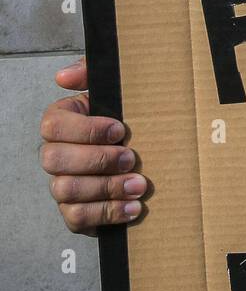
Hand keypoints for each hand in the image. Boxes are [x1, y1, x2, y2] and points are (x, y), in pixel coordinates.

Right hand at [39, 55, 148, 235]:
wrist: (146, 153)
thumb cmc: (126, 117)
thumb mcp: (114, 88)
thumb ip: (91, 73)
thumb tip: (64, 76)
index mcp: (61, 122)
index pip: (54, 125)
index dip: (87, 129)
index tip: (120, 130)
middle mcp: (55, 155)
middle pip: (56, 160)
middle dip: (98, 160)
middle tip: (132, 157)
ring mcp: (61, 185)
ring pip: (66, 190)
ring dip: (107, 188)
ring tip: (140, 185)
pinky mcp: (74, 212)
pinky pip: (77, 217)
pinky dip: (108, 213)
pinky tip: (134, 207)